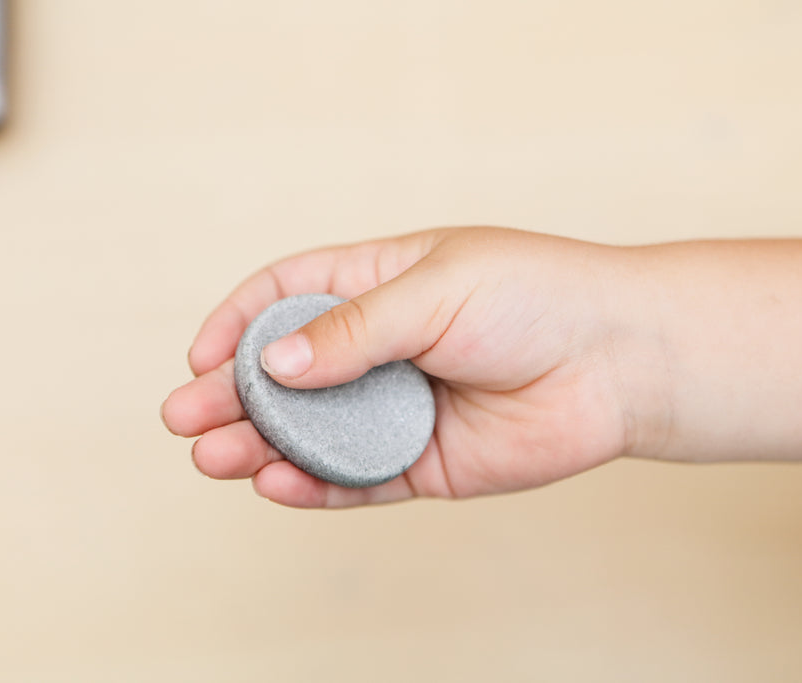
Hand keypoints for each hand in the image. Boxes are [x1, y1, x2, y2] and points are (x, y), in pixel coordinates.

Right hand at [161, 227, 661, 507]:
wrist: (619, 359)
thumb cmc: (535, 297)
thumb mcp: (435, 290)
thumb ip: (354, 329)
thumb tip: (272, 362)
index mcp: (380, 283)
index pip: (288, 296)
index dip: (239, 321)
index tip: (200, 354)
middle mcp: (383, 347)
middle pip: (288, 372)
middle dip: (232, 394)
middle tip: (183, 418)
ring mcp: (401, 406)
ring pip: (313, 431)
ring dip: (260, 444)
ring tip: (212, 457)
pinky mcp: (425, 461)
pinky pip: (358, 478)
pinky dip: (315, 484)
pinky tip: (275, 483)